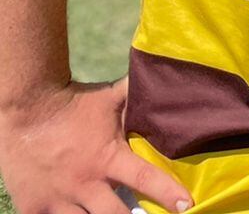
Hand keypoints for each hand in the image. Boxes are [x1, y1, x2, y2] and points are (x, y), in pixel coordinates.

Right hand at [0, 78, 191, 213]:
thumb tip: (164, 81)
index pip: (144, 179)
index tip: (187, 206)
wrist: (28, 108)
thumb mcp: (111, 98)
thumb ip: (137, 97)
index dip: (168, 193)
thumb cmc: (74, 102)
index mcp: (107, 158)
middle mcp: (84, 184)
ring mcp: (58, 200)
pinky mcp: (34, 209)